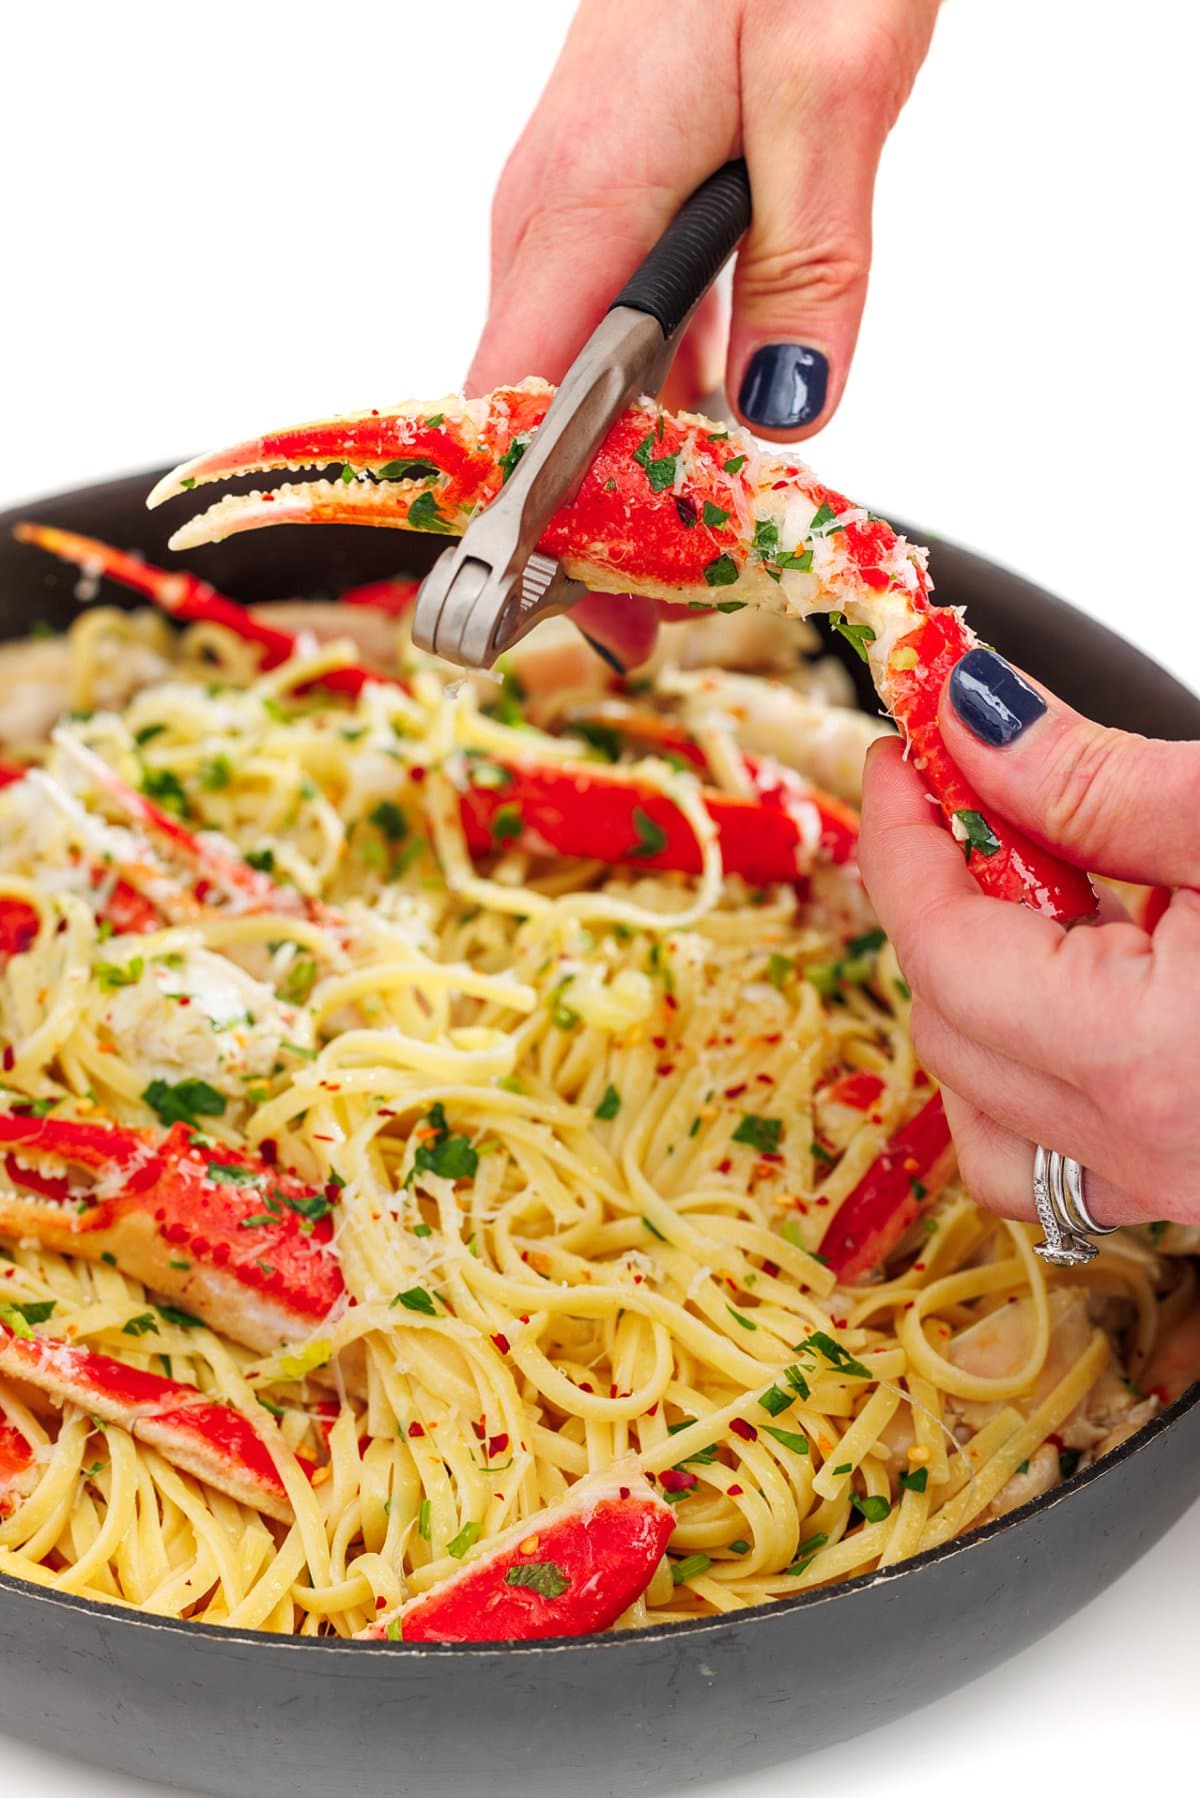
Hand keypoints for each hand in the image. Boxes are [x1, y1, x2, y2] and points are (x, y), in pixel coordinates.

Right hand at [468, 0, 939, 668]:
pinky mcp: (616, 209)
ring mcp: (574, 219)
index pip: (499, 414)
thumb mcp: (831, 88)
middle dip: (583, 536)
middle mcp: (547, 226)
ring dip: (631, 488)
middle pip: (532, 425)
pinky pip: (627, 341)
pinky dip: (666, 414)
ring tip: (686, 581)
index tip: (552, 616)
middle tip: (646, 634)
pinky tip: (717, 459)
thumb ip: (812, 260)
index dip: (517, 528)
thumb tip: (787, 413)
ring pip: (581, 390)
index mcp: (572, 210)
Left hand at [858, 646, 1199, 1230]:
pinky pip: (1049, 1154)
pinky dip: (1029, 1071)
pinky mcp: (1192, 1192)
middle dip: (940, 899)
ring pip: (980, 1106)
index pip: (940, 942)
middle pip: (946, 1019)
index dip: (900, 836)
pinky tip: (1088, 993)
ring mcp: (1166, 1187)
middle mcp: (1142, 1150)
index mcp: (1142, 1057)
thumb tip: (971, 723)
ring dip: (977, 995)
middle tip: (978, 802)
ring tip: (1052, 902)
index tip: (899, 757)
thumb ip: (1096, 782)